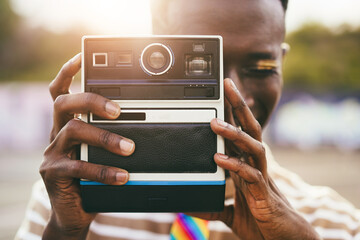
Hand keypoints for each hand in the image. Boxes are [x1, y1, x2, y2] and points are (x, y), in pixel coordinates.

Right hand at [40, 53, 134, 239]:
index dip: (68, 72)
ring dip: (104, 137)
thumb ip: (110, 135)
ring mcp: (52, 153)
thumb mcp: (100, 152)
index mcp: (67, 124)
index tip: (80, 56)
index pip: (61, 91)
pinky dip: (103, 170)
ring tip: (129, 148)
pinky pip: (77, 167)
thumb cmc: (93, 177)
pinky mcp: (53, 173)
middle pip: (63, 102)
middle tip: (118, 110)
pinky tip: (122, 176)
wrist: (75, 211)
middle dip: (91, 100)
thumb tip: (146, 122)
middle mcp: (56, 133)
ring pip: (73, 131)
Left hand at [190, 78, 319, 239]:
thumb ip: (212, 205)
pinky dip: (235, 166)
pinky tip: (219, 160)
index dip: (233, 114)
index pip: (241, 133)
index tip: (221, 95)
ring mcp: (261, 178)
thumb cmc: (262, 222)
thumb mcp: (230, 213)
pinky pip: (250, 175)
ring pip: (252, 147)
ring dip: (234, 134)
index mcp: (248, 166)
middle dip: (240, 106)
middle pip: (250, 129)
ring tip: (215, 123)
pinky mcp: (264, 195)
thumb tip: (189, 204)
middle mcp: (256, 167)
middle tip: (228, 84)